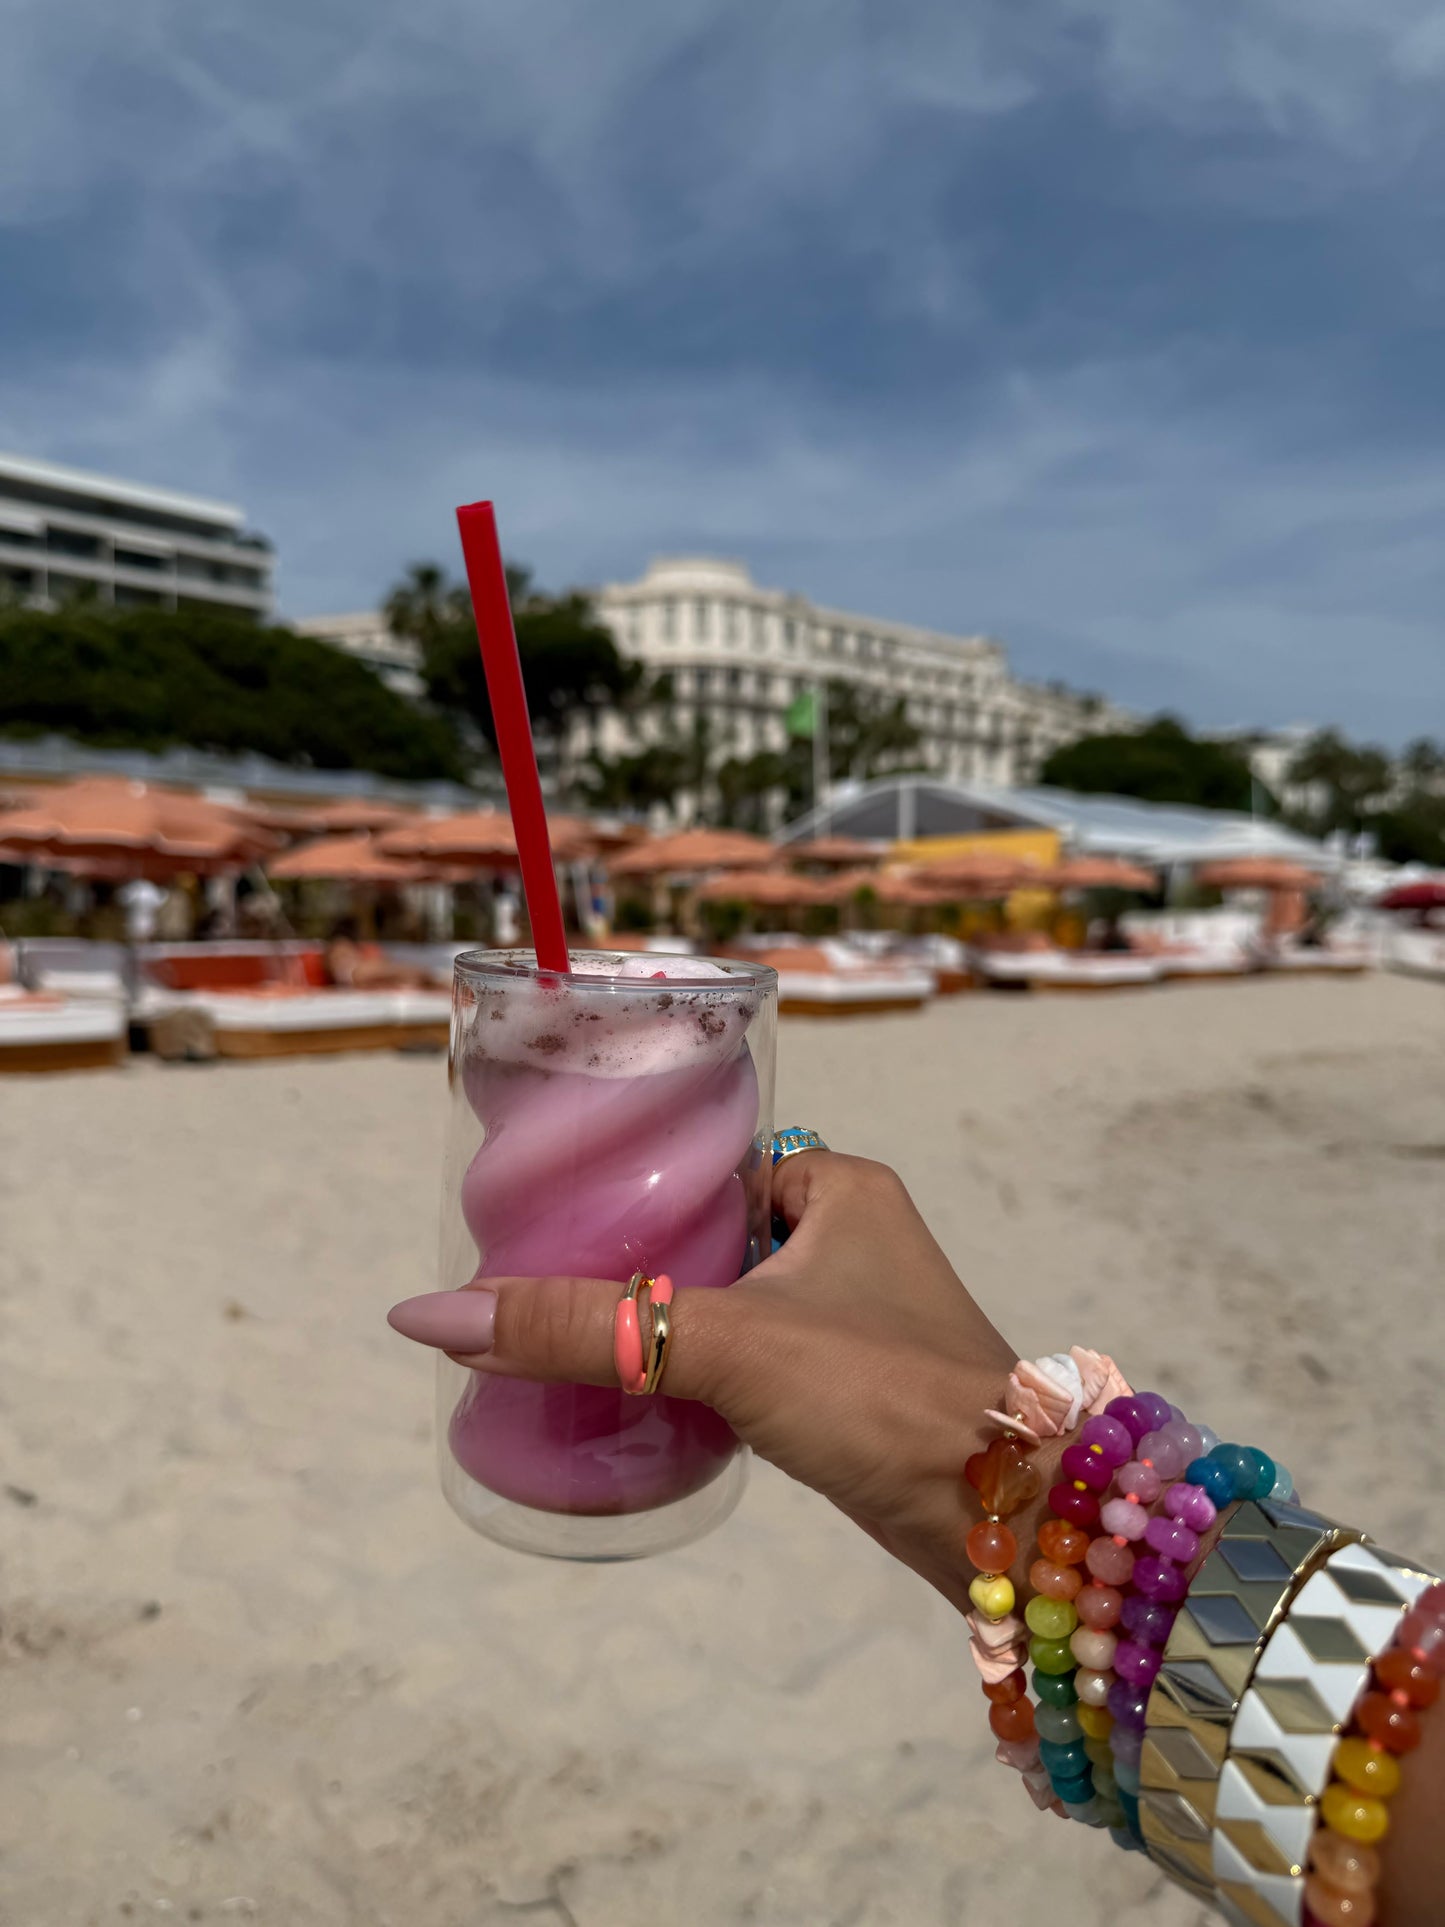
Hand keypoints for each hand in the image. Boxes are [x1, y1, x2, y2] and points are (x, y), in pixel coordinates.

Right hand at [388, 1152, 1043, 1614]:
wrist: (1003, 1518)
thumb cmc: (878, 1392)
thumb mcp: (720, 1342)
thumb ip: (581, 1327)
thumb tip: (426, 1315)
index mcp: (839, 1184)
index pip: (711, 1159)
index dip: (632, 1184)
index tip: (550, 1215)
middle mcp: (855, 1234)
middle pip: (714, 1232)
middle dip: (639, 1261)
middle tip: (543, 1286)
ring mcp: (860, 1314)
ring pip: (735, 1300)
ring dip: (670, 1322)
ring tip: (575, 1339)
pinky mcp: (855, 1387)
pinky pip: (756, 1357)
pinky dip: (704, 1370)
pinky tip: (647, 1395)